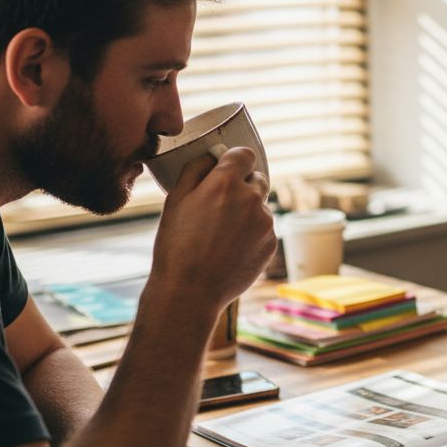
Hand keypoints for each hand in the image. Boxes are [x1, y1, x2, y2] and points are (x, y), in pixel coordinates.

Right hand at [150, 147, 276, 312]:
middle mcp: (252, 198)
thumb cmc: (176, 245)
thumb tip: (211, 156)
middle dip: (243, 186)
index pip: (244, 154)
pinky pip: (264, 230)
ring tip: (221, 235)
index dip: (234, 160)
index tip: (227, 169)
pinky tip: (230, 249)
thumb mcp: (175, 200)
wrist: (190, 292)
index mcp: (226, 183)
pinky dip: (252, 234)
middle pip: (258, 178)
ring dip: (247, 213)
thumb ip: (195, 169)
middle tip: (221, 205)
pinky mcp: (271, 244)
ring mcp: (265, 222)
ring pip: (261, 207)